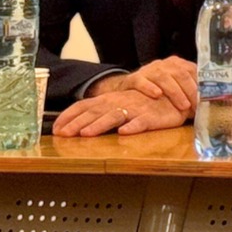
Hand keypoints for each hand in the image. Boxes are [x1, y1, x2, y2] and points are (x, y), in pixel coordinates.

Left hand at [53, 87, 187, 136]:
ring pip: (115, 116)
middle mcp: (119, 103)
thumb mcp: (120, 104)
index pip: (83, 106)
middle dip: (78, 123)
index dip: (68, 116)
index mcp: (109, 100)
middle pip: (95, 112)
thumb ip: (101, 111)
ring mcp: (135, 109)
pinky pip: (142, 122)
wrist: (175, 96)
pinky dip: (133, 126)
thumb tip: (76, 126)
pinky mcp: (152, 117)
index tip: (56, 129)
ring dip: (100, 125)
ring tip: (87, 134)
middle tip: (64, 135)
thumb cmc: (144, 103)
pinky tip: (124, 132)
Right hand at [87, 57, 198, 112]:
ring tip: (183, 106)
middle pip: (180, 74)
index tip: (206, 102)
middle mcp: (164, 64)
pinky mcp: (134, 78)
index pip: (192, 72)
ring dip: (175, 92)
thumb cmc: (161, 91)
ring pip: (163, 77)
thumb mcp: (178, 88)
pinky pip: (142, 81)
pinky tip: (157, 95)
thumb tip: (212, 102)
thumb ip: (192, 90)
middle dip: (190, 91)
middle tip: (195, 106)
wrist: (132, 91)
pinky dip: (150, 88)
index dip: (200, 87)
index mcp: (178, 64)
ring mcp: (149, 70)